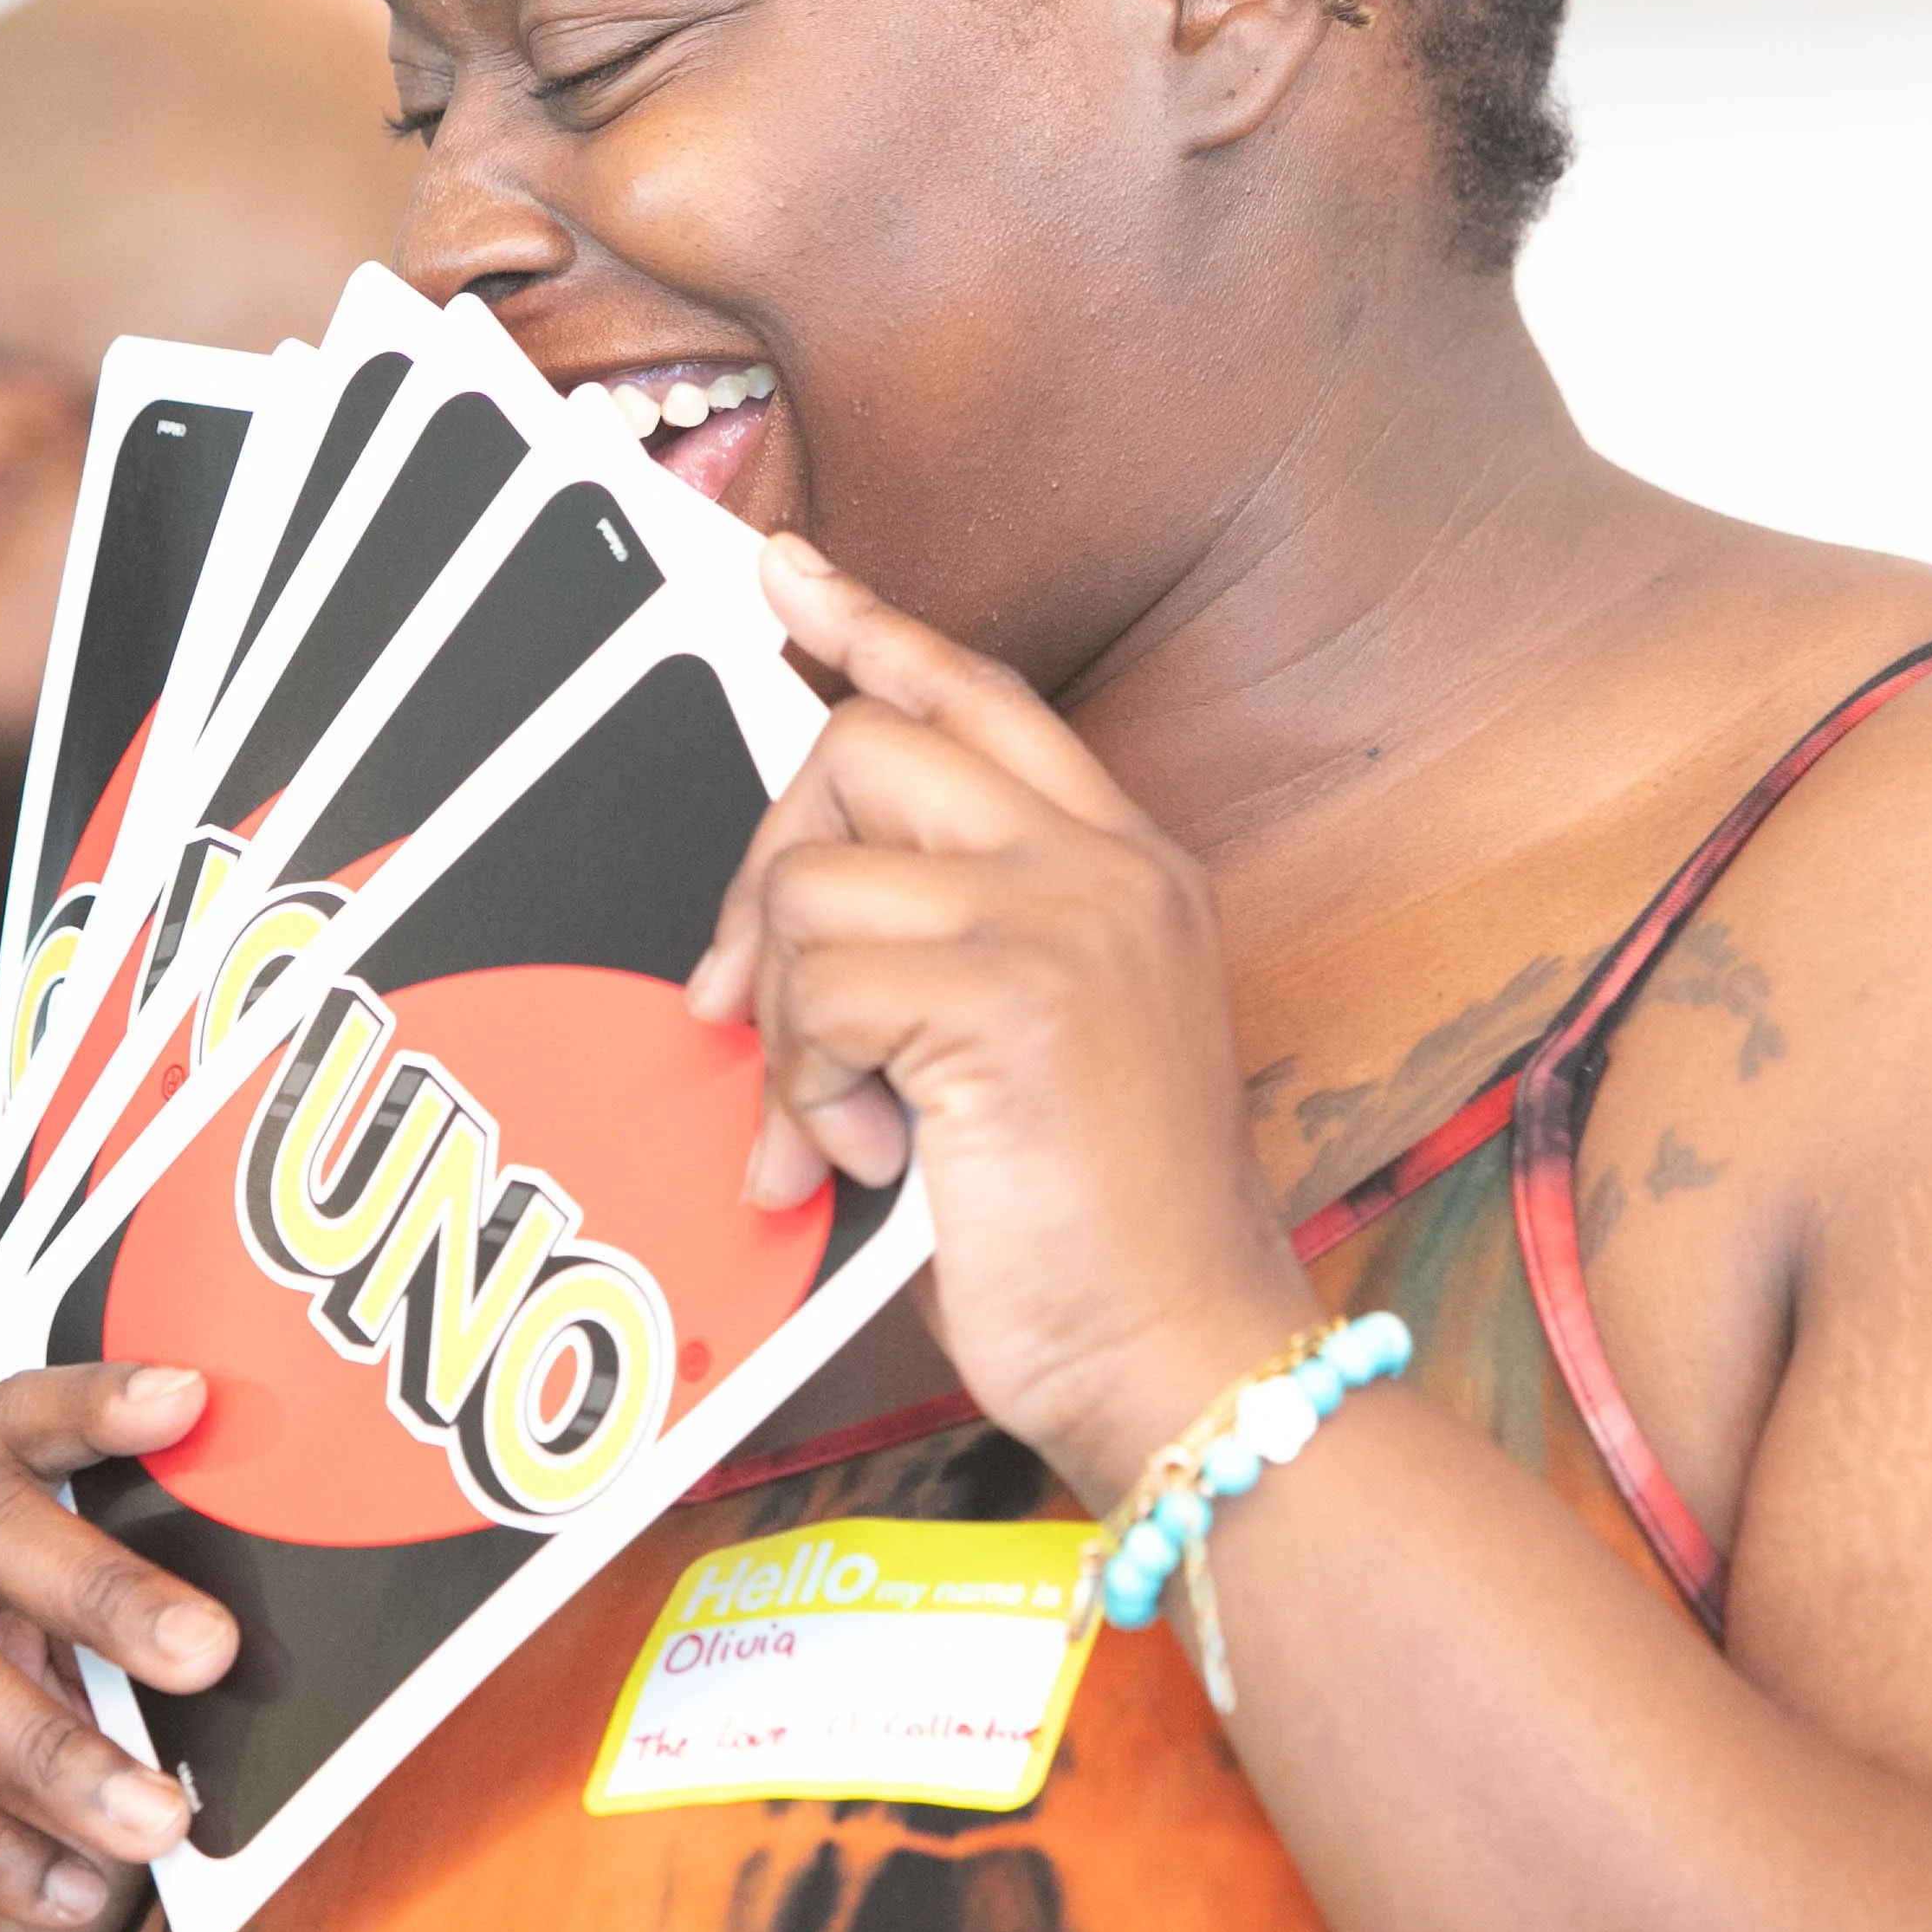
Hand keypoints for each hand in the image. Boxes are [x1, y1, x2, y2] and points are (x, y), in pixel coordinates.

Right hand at [0, 1362, 239, 1931]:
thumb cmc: (1, 1822)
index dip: (87, 1402)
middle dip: (98, 1580)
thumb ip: (134, 1671)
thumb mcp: (81, 1728)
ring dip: (55, 1749)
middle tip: (206, 1650)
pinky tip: (66, 1891)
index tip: (187, 1399)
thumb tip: (236, 1643)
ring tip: (153, 1819)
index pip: (4, 1431)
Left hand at [688, 536, 1316, 1503]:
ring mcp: (1063, 921)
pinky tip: (870, 1161)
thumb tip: (787, 918)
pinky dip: (804, 1089)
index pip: (981, 693)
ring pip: (817, 882)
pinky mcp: (1006, 998)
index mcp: (1124, 867)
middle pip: (863, 749)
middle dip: (766, 867)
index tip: (786, 575)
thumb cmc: (1096, 1235)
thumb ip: (947, 949)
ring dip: (786, 1024)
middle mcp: (1104, 867)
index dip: (869, 626)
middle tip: (748, 1004)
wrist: (1183, 1356)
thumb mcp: (1033, 1048)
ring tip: (845, 1127)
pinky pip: (817, 990)